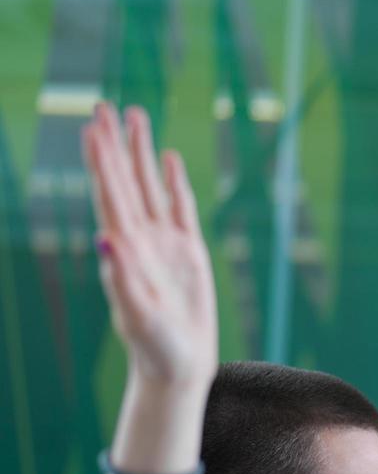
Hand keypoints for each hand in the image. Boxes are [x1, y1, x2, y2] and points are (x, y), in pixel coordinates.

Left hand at [83, 103, 216, 389]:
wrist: (177, 367)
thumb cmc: (155, 348)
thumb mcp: (138, 315)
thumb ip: (122, 278)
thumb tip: (105, 238)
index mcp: (125, 251)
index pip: (111, 195)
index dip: (102, 162)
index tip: (92, 129)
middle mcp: (140, 240)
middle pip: (125, 182)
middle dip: (114, 144)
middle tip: (103, 106)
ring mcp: (165, 244)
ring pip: (150, 187)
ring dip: (140, 153)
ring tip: (134, 115)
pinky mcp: (189, 254)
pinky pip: (180, 209)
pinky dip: (173, 182)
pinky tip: (168, 158)